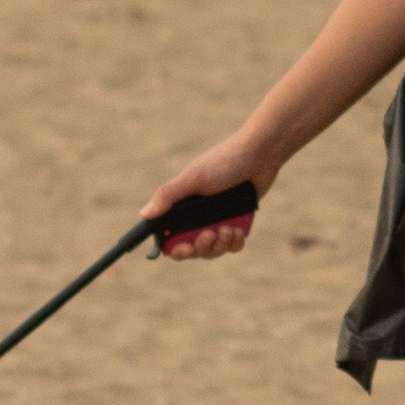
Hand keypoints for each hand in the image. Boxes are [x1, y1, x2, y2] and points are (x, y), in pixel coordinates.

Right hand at [147, 130, 273, 260]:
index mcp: (182, 206)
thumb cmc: (224, 162)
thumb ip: (169, 195)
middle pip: (194, 249)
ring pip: (214, 249)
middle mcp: (198, 216)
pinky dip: (235, 242)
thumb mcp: (194, 178)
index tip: (185, 247)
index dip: (176, 248)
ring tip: (228, 228)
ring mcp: (218, 220)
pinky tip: (238, 230)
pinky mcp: (237, 222)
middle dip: (202, 247)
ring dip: (220, 245)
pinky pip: (233, 245)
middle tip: (211, 233)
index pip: (172, 237)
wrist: (259, 155)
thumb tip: (144, 213)